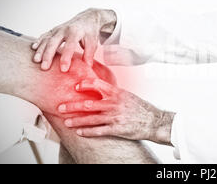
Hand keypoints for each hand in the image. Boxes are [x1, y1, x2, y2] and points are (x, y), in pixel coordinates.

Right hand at [32, 9, 116, 71]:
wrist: (87, 19)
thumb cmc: (90, 32)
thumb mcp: (93, 42)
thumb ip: (89, 53)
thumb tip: (87, 66)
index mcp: (75, 32)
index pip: (69, 46)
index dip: (66, 58)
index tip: (63, 69)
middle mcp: (64, 29)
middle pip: (53, 42)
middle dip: (48, 55)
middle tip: (44, 67)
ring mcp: (57, 29)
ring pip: (46, 39)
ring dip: (40, 50)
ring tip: (36, 61)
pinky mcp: (53, 30)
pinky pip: (44, 36)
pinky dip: (38, 42)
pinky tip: (33, 48)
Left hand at [57, 79, 174, 144]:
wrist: (155, 122)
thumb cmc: (142, 109)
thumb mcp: (128, 96)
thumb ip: (114, 93)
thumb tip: (101, 90)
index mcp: (117, 93)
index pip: (97, 85)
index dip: (84, 84)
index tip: (75, 86)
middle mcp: (114, 104)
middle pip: (88, 104)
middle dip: (72, 106)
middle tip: (60, 107)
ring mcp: (115, 117)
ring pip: (91, 118)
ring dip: (77, 121)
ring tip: (66, 122)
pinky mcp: (117, 129)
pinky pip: (99, 131)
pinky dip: (88, 131)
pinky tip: (79, 132)